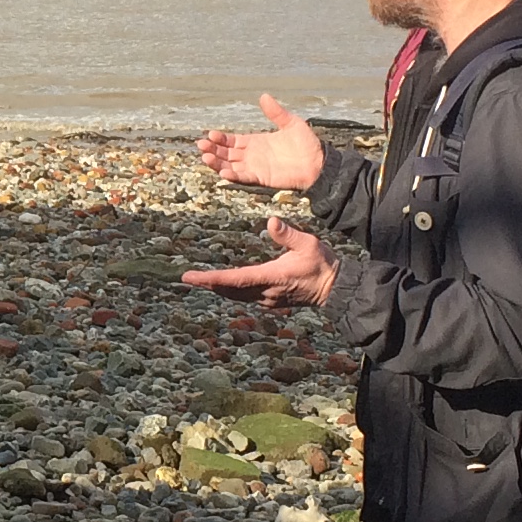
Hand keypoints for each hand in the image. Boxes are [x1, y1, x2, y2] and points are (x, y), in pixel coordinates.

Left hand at [184, 217, 338, 306]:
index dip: (212, 279)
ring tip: (199, 281)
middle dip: (208, 284)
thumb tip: (271, 221)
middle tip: (187, 279)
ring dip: (217, 288)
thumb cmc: (322, 264)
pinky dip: (230, 290)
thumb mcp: (308, 244)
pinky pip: (244, 296)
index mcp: (271, 277)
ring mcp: (268, 298)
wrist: (335, 288)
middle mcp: (265, 292)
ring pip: (236, 295)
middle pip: (230, 290)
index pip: (235, 279)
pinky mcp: (271, 300)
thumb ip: (288, 235)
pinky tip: (223, 285)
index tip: (192, 278)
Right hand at [197, 96, 326, 194]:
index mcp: (256, 141)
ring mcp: (255, 167)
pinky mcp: (261, 178)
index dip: (220, 138)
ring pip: (230, 165)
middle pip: (226, 153)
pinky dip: (233, 175)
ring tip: (205, 157)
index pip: (232, 140)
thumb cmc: (306, 144)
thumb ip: (276, 112)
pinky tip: (223, 171)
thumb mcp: (291, 123)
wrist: (318, 163)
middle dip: (213, 149)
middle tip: (200, 144)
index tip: (210, 134)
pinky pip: (244, 177)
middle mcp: (252, 155)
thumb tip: (264, 96)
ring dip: (217, 162)